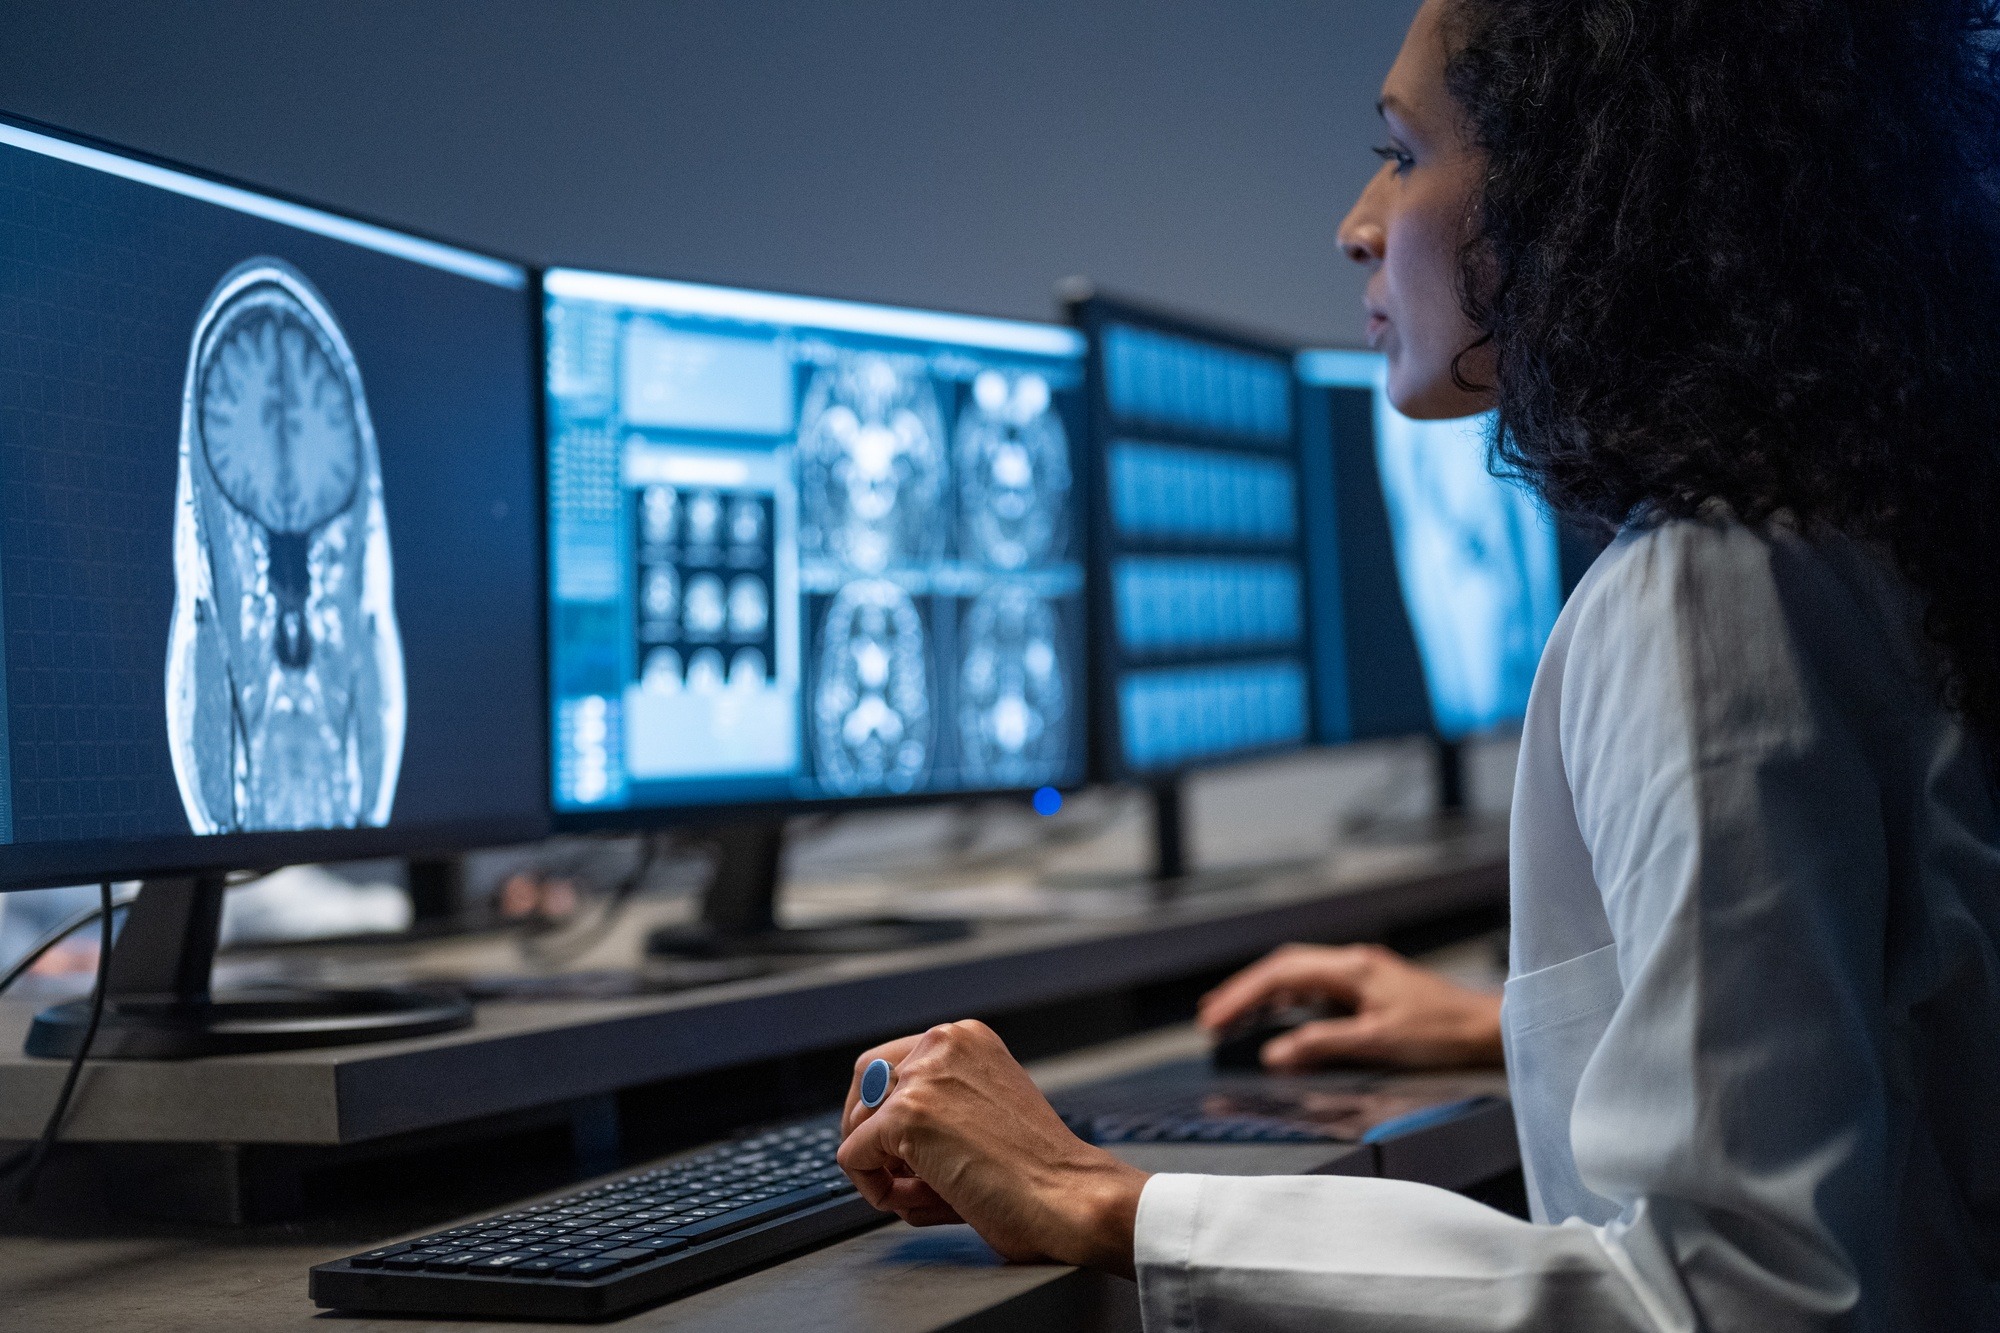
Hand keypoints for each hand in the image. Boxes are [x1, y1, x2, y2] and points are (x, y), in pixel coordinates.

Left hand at [837, 1020, 1148, 1276]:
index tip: (895, 1144)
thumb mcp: (985, 1111)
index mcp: (966, 1039)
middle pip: (864, 1081)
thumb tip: (875, 1135)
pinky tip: (914, 1201)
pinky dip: (872, 1188)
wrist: (1068, 1196)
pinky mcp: (906, 1116)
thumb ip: (938, 1107)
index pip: (891, 1061)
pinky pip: (852, 1157)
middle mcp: (942, 1043)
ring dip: (880, 1166)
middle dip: (870, 1132)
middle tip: (894, 1171)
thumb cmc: (1038, 1171)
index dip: (885, 1110)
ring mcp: (923, 1077)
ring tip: (923, 1194)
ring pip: (857, 1123)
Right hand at [1197, 943, 1503, 1070]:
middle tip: (1211, 1020)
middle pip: (1283, 969)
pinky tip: (1278, 1020)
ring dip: (1263, 997)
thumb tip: (1273, 1054)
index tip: (1213, 1021)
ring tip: (1232, 1019)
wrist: (1489, 1029)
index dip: (1242, 997)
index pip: (1280, 975)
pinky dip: (1289, 1004)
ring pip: (1298, 977)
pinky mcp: (1370, 990)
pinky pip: (1317, 990)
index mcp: (1352, 968)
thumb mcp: (1379, 1043)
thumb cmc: (1443, 1033)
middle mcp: (1353, 964)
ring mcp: (1362, 975)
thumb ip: (1322, 1045)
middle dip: (1244, 993)